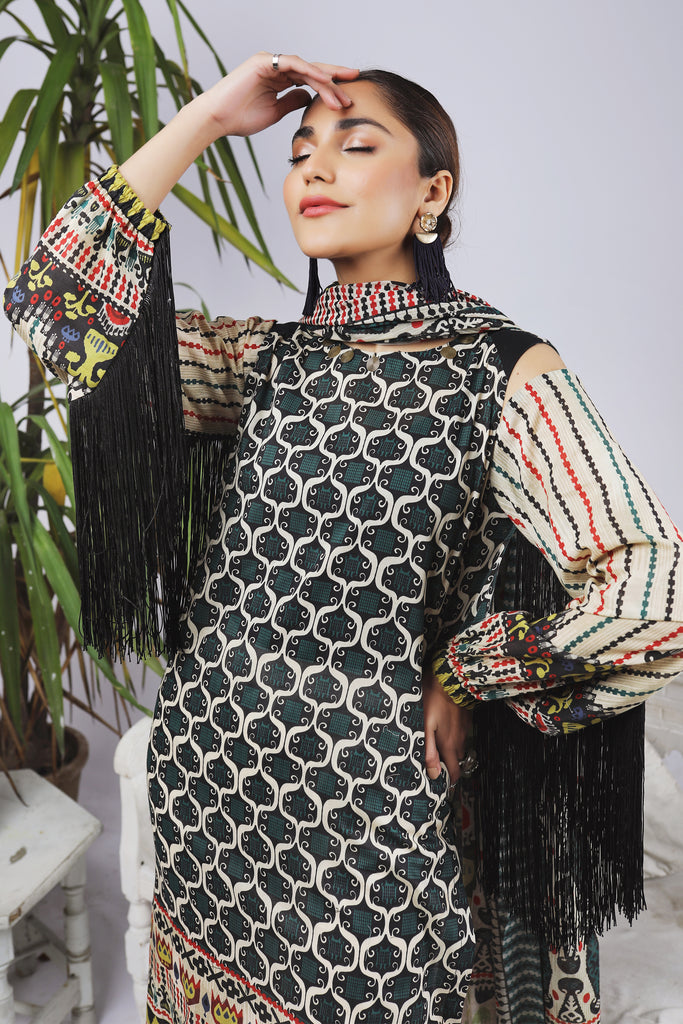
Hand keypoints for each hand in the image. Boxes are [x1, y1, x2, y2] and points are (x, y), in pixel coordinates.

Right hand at [204, 51, 360, 137]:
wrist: (217, 119)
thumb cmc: (240, 118)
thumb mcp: (274, 112)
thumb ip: (292, 102)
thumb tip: (309, 97)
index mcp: (278, 78)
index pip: (309, 79)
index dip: (328, 87)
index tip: (346, 97)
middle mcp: (276, 67)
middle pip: (311, 70)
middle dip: (334, 77)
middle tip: (355, 81)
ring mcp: (270, 62)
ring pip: (306, 68)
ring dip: (325, 81)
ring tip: (341, 95)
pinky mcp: (264, 61)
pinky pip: (293, 64)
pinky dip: (310, 72)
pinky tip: (324, 81)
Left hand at [422, 668, 471, 784]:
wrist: (451, 678)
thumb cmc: (433, 701)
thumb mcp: (425, 727)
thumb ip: (429, 752)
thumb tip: (434, 775)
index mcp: (449, 745)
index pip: (455, 772)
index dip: (449, 781)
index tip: (440, 783)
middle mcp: (459, 740)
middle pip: (455, 760)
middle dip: (447, 764)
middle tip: (434, 762)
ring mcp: (464, 729)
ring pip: (458, 746)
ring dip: (450, 748)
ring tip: (436, 743)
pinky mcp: (465, 718)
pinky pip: (460, 733)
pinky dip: (453, 734)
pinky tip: (443, 727)